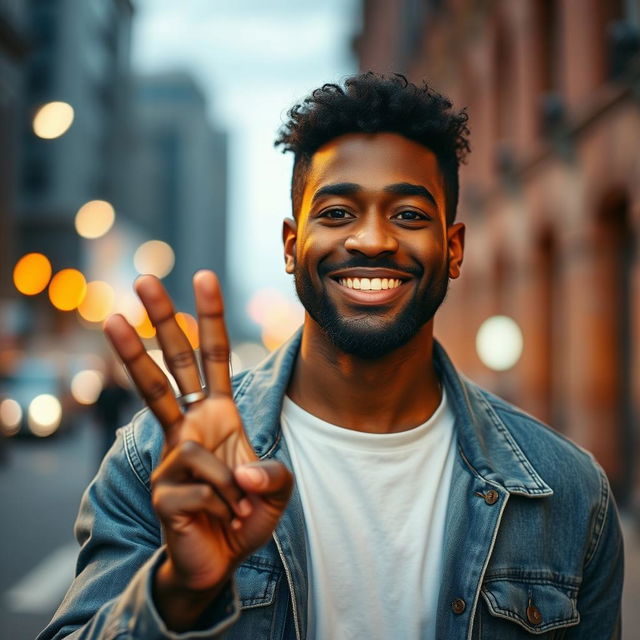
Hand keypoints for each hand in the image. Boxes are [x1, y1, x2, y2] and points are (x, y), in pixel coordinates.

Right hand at [104, 271, 292, 628]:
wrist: (220, 561)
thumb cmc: (244, 515)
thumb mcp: (276, 488)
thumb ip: (272, 474)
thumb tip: (241, 473)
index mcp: (218, 415)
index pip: (212, 357)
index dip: (210, 318)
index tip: (204, 277)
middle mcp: (191, 426)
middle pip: (170, 364)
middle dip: (159, 320)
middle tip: (142, 278)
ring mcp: (173, 455)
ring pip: (183, 433)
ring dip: (228, 481)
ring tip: (238, 505)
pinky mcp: (164, 488)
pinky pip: (206, 487)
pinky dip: (228, 507)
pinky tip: (224, 520)